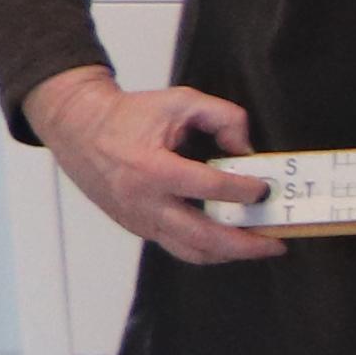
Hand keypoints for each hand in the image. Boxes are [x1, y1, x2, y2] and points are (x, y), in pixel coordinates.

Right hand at [25, 65, 285, 264]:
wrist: (77, 128)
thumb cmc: (129, 115)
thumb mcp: (180, 100)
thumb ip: (224, 117)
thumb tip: (247, 150)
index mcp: (150, 168)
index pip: (209, 188)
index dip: (244, 190)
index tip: (266, 189)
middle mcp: (142, 200)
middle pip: (203, 236)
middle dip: (246, 244)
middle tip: (277, 242)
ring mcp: (138, 218)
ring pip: (190, 251)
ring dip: (230, 254)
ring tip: (260, 247)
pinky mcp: (137, 226)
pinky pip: (177, 246)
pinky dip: (207, 248)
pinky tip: (231, 241)